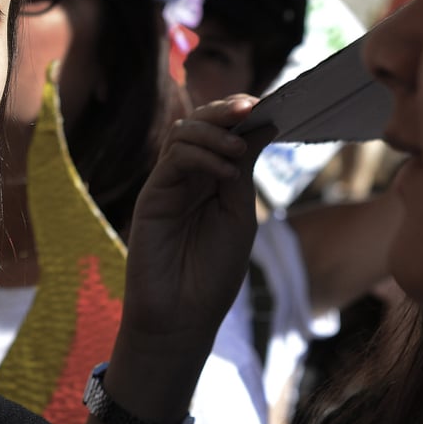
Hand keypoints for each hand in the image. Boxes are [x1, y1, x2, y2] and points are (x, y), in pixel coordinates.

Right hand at [119, 96, 272, 345]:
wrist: (184, 317)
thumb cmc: (213, 273)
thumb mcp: (240, 213)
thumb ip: (244, 170)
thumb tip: (262, 125)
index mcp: (212, 178)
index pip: (223, 131)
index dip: (242, 115)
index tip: (270, 106)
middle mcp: (188, 175)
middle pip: (200, 122)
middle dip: (226, 109)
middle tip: (252, 106)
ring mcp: (168, 183)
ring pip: (183, 132)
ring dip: (215, 130)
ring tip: (239, 147)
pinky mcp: (152, 195)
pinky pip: (174, 158)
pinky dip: (202, 155)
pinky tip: (225, 172)